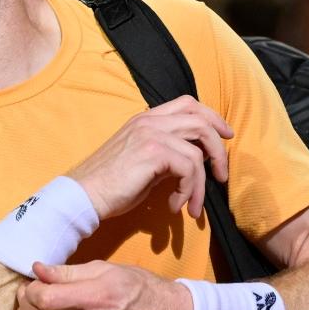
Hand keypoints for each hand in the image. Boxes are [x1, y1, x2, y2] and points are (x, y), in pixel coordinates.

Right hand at [69, 95, 232, 220]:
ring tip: (194, 205)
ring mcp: (151, 134)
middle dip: (218, 147)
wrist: (84, 195)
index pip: (187, 103)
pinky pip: (189, 167)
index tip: (224, 136)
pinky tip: (176, 206)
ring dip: (202, 182)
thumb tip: (194, 159)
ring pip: (198, 148)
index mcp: (145, 119)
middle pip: (200, 119)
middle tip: (222, 174)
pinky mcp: (153, 152)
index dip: (212, 117)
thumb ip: (166, 153)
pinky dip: (189, 190)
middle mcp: (149, 121)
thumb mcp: (141, 161)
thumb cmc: (110, 184)